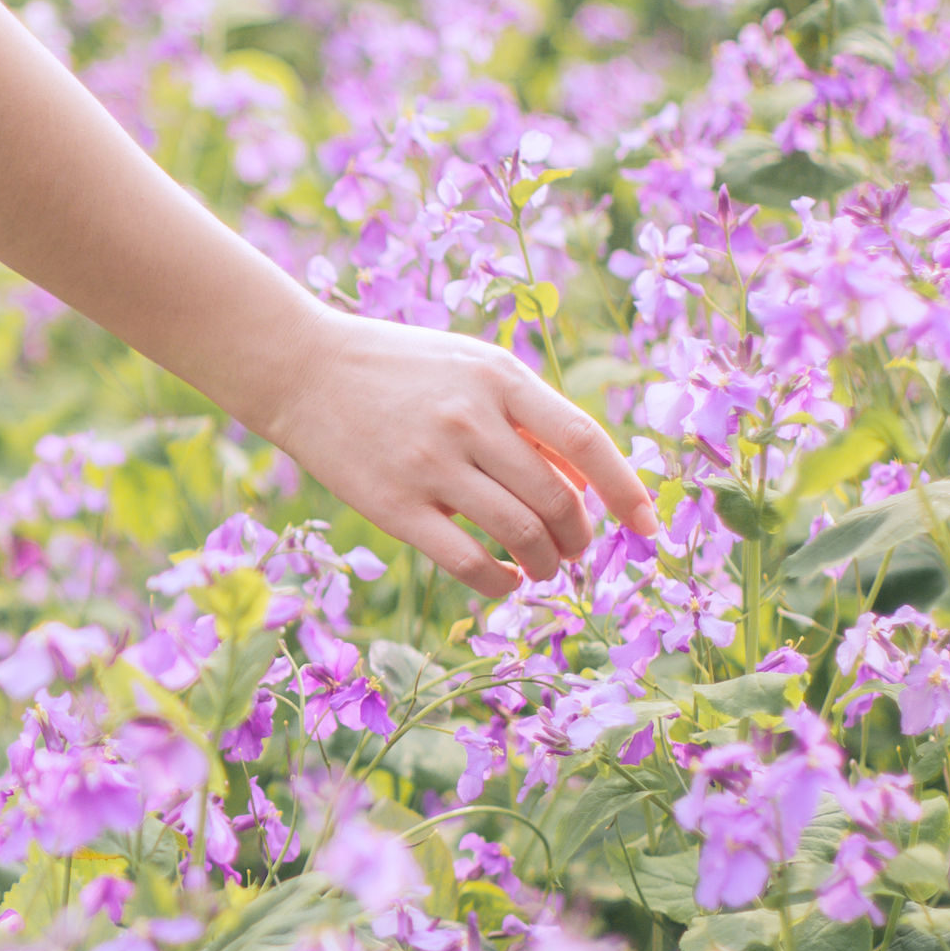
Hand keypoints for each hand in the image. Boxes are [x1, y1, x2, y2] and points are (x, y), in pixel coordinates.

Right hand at [257, 316, 660, 601]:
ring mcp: (431, 464)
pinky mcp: (394, 506)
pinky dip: (501, 582)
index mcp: (500, 376)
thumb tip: (585, 484)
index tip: (648, 527)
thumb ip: (527, 416)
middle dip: (579, 537)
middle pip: (558, 498)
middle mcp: (470, 418)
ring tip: (543, 568)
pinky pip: (468, 562)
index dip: (628, 490)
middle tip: (574, 550)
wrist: (301, 369)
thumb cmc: (397, 370)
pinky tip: (504, 580)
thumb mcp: (471, 368)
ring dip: (546, 563)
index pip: (587, 441)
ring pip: (520, 533)